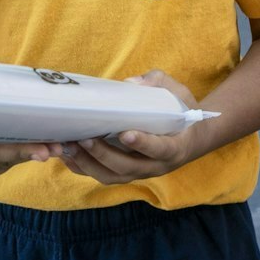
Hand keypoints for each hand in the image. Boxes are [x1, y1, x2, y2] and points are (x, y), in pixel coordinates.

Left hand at [57, 70, 204, 185]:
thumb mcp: (179, 92)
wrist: (192, 138)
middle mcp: (157, 165)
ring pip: (112, 176)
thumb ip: (157, 83)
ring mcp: (140, 172)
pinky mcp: (126, 173)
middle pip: (128, 167)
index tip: (125, 134)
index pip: (160, 149)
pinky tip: (67, 155)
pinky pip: (102, 176)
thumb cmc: (183, 112)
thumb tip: (130, 83)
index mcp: (176, 147)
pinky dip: (83, 168)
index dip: (143, 144)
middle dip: (104, 154)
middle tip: (85, 138)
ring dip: (88, 164)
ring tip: (69, 146)